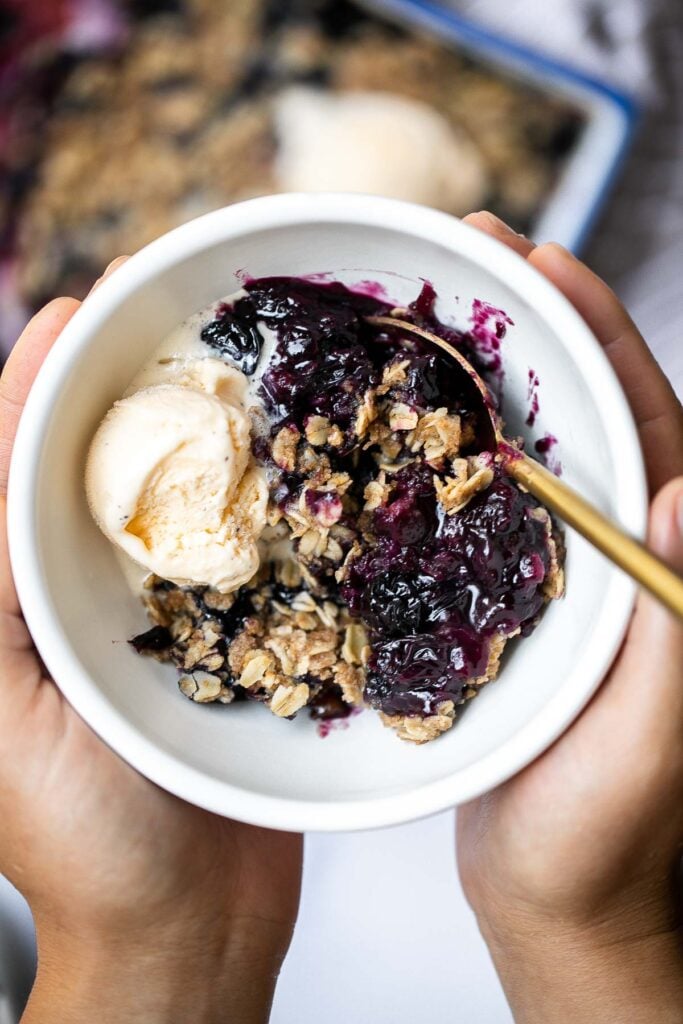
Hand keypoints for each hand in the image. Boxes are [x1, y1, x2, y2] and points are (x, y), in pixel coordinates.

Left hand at [0, 263, 301, 1023]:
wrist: (187, 926)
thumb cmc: (85, 839)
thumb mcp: (6, 707)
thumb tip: (1, 448)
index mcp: (15, 597)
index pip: (12, 463)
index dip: (39, 379)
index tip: (81, 308)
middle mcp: (81, 596)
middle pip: (99, 466)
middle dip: (126, 385)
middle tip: (171, 309)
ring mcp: (161, 618)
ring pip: (175, 501)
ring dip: (202, 431)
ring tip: (238, 365)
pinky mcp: (229, 643)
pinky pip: (241, 558)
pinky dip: (261, 504)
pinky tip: (290, 462)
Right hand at [457, 214, 682, 1022]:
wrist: (562, 903)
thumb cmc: (604, 845)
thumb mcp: (643, 747)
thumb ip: (672, 627)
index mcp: (667, 570)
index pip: (648, 423)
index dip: (597, 333)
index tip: (543, 257)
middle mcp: (624, 556)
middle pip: (587, 413)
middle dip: (535, 325)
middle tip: (472, 251)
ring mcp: (566, 576)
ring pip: (534, 449)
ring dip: (488, 375)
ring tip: (431, 310)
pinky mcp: (514, 604)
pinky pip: (485, 508)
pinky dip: (452, 452)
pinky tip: (408, 422)